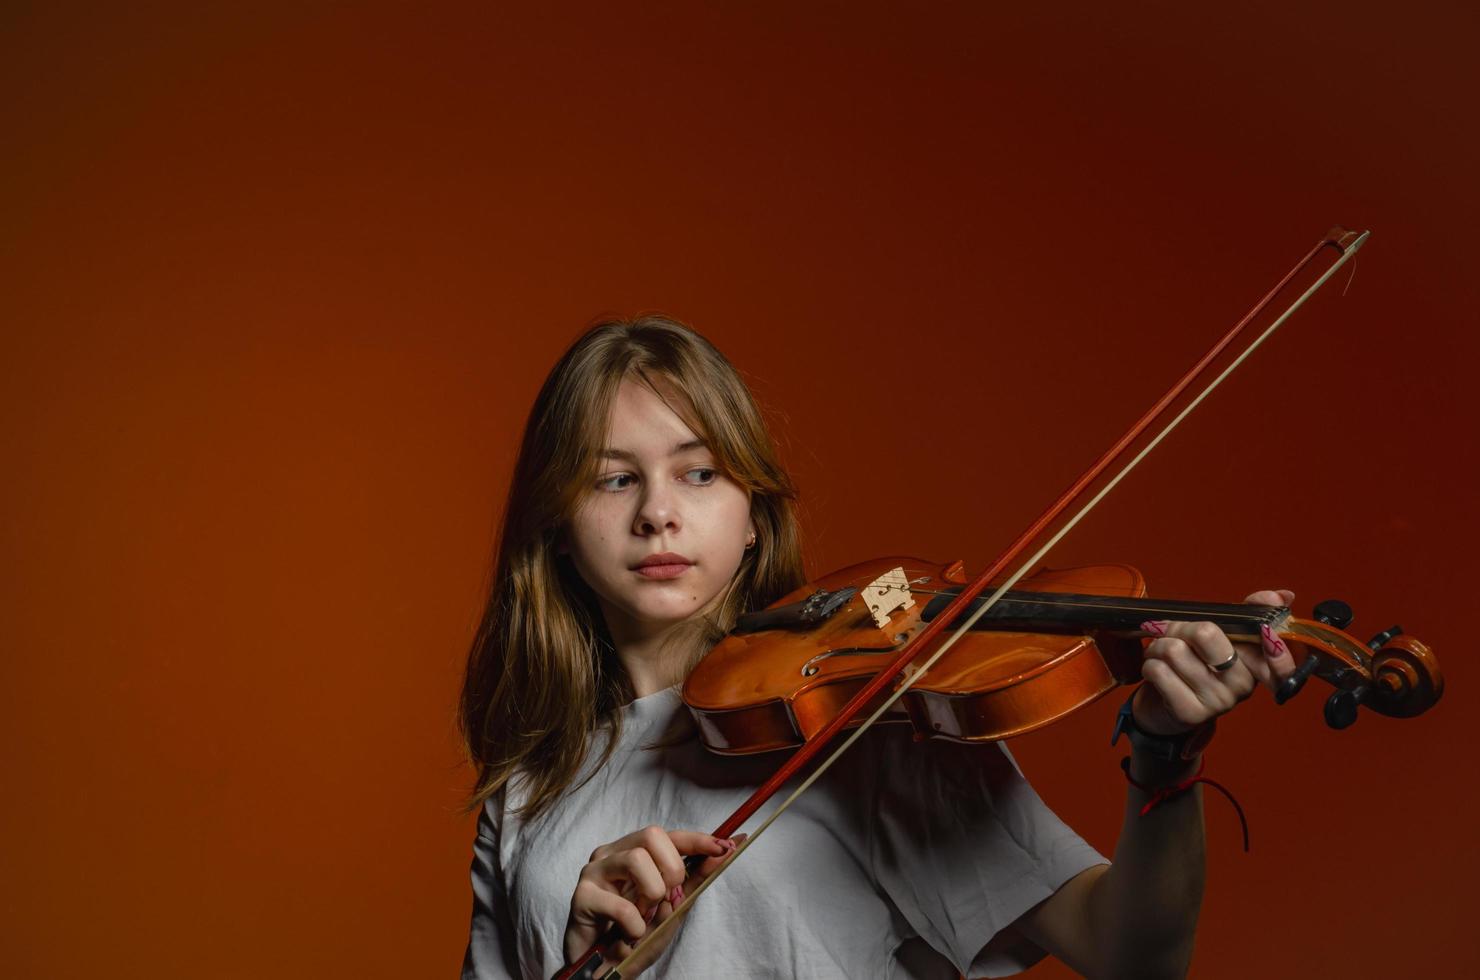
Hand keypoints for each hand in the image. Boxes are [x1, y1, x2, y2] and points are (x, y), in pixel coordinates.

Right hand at [563, 825, 737, 975]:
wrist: (602, 971)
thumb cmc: (634, 936)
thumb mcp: (673, 908)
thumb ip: (695, 880)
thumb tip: (723, 851)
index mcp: (633, 852)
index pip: (669, 836)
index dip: (698, 840)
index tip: (724, 846)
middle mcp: (612, 854)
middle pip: (652, 836)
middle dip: (672, 868)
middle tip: (666, 898)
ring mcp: (594, 872)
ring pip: (635, 859)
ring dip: (652, 894)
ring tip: (644, 916)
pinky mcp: (581, 896)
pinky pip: (621, 904)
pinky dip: (634, 926)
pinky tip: (628, 936)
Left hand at [1133, 589, 1297, 736]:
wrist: (1164, 706)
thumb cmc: (1194, 663)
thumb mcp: (1220, 636)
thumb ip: (1248, 612)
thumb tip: (1282, 595)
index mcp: (1255, 665)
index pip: (1281, 661)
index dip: (1277, 649)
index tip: (1267, 632)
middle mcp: (1242, 686)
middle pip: (1205, 634)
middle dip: (1179, 627)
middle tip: (1174, 635)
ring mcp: (1217, 701)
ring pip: (1174, 650)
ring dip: (1158, 646)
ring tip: (1161, 654)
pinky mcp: (1189, 712)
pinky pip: (1158, 670)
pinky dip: (1149, 663)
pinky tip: (1156, 669)